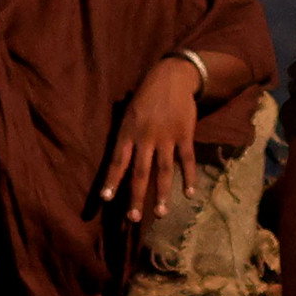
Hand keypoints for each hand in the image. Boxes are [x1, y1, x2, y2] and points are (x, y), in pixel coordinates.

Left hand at [94, 57, 206, 225]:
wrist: (172, 78)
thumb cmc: (146, 97)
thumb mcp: (128, 112)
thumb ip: (124, 136)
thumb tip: (118, 160)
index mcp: (128, 132)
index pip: (117, 161)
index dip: (112, 181)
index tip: (106, 199)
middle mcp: (145, 138)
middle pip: (140, 173)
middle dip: (136, 197)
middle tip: (134, 218)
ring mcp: (166, 137)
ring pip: (164, 171)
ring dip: (163, 194)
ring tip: (162, 213)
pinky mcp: (184, 135)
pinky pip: (187, 160)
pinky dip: (189, 177)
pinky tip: (189, 193)